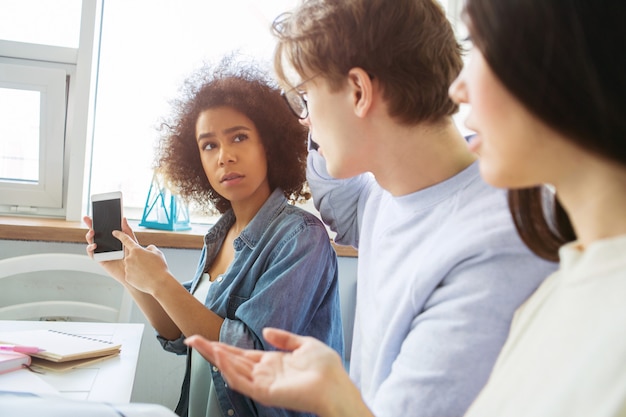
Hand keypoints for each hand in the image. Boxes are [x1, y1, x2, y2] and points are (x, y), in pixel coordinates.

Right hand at [84, 216, 133, 282]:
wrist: (134, 272)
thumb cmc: (134, 258)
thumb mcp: (132, 242)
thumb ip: (127, 231)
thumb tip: (123, 218)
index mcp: (113, 239)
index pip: (104, 228)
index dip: (98, 221)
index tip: (94, 214)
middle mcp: (106, 244)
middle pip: (96, 233)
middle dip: (90, 225)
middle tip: (87, 219)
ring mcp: (102, 251)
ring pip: (92, 242)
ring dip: (89, 236)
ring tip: (92, 232)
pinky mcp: (100, 259)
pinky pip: (92, 254)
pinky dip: (90, 249)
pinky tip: (94, 245)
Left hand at [112, 229, 170, 294]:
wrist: (159, 282)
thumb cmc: (160, 267)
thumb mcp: (157, 252)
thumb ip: (150, 248)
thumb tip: (146, 249)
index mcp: (136, 250)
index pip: (125, 239)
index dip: (119, 234)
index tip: (114, 232)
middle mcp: (129, 258)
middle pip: (131, 256)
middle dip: (138, 259)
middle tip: (148, 265)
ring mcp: (127, 268)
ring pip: (131, 266)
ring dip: (138, 268)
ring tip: (148, 272)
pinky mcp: (127, 277)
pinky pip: (131, 274)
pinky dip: (137, 275)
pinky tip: (145, 277)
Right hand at [185, 328, 366, 416]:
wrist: (336, 385)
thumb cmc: (326, 368)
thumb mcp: (304, 344)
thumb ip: (284, 338)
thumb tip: (267, 331)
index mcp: (272, 363)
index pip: (241, 354)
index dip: (223, 346)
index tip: (206, 337)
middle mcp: (264, 374)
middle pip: (231, 361)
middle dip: (211, 350)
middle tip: (192, 339)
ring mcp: (263, 384)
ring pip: (232, 370)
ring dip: (215, 357)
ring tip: (200, 344)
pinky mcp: (265, 393)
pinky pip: (242, 382)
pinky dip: (229, 370)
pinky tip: (219, 358)